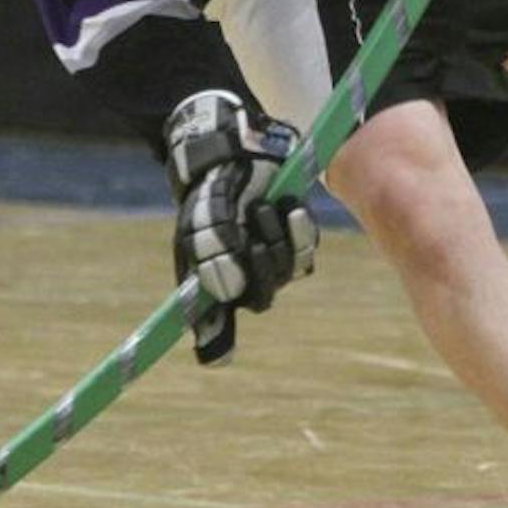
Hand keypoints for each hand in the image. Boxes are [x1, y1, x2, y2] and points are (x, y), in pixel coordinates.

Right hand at [164, 89, 317, 354]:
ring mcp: (272, 258)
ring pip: (283, 270)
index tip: (217, 355)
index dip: (217, 339)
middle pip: (260, 295)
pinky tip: (288, 205)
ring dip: (276, 237)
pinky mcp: (296, 239)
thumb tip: (223, 295)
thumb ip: (209, 259)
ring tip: (263, 204)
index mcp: (213, 277)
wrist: (236, 151)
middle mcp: (243, 275)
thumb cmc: (212, 190)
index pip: (215, 322)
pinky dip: (298, 228)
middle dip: (260, 262)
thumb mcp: (203, 223)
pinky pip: (304, 248)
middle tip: (253, 226)